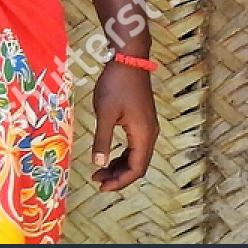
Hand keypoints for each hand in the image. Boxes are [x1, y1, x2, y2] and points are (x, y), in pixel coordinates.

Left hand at [90, 61, 157, 191]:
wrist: (129, 60)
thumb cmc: (116, 85)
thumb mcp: (105, 114)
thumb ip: (102, 141)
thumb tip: (98, 164)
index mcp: (143, 134)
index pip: (137, 168)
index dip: (120, 182)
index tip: (101, 187)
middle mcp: (149, 133)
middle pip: (139, 165)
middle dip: (119, 176)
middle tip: (97, 181)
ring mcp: (148, 126)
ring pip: (138, 156)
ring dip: (120, 166)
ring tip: (100, 172)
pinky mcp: (142, 121)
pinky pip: (135, 146)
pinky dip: (123, 155)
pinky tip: (109, 157)